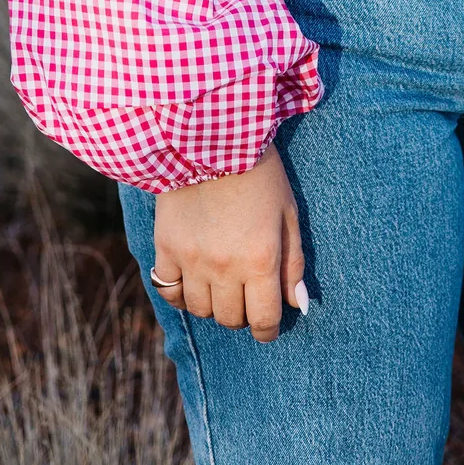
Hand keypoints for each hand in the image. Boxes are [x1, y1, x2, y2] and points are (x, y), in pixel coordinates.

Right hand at [153, 145, 307, 343]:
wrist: (210, 134)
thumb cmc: (258, 171)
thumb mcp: (288, 211)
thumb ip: (293, 262)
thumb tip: (296, 306)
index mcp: (260, 259)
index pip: (263, 320)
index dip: (268, 330)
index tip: (268, 325)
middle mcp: (225, 267)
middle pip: (230, 319)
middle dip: (242, 314)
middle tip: (247, 294)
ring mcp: (192, 260)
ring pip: (200, 310)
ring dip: (213, 303)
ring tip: (221, 283)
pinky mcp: (166, 247)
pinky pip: (169, 291)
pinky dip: (181, 292)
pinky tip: (192, 278)